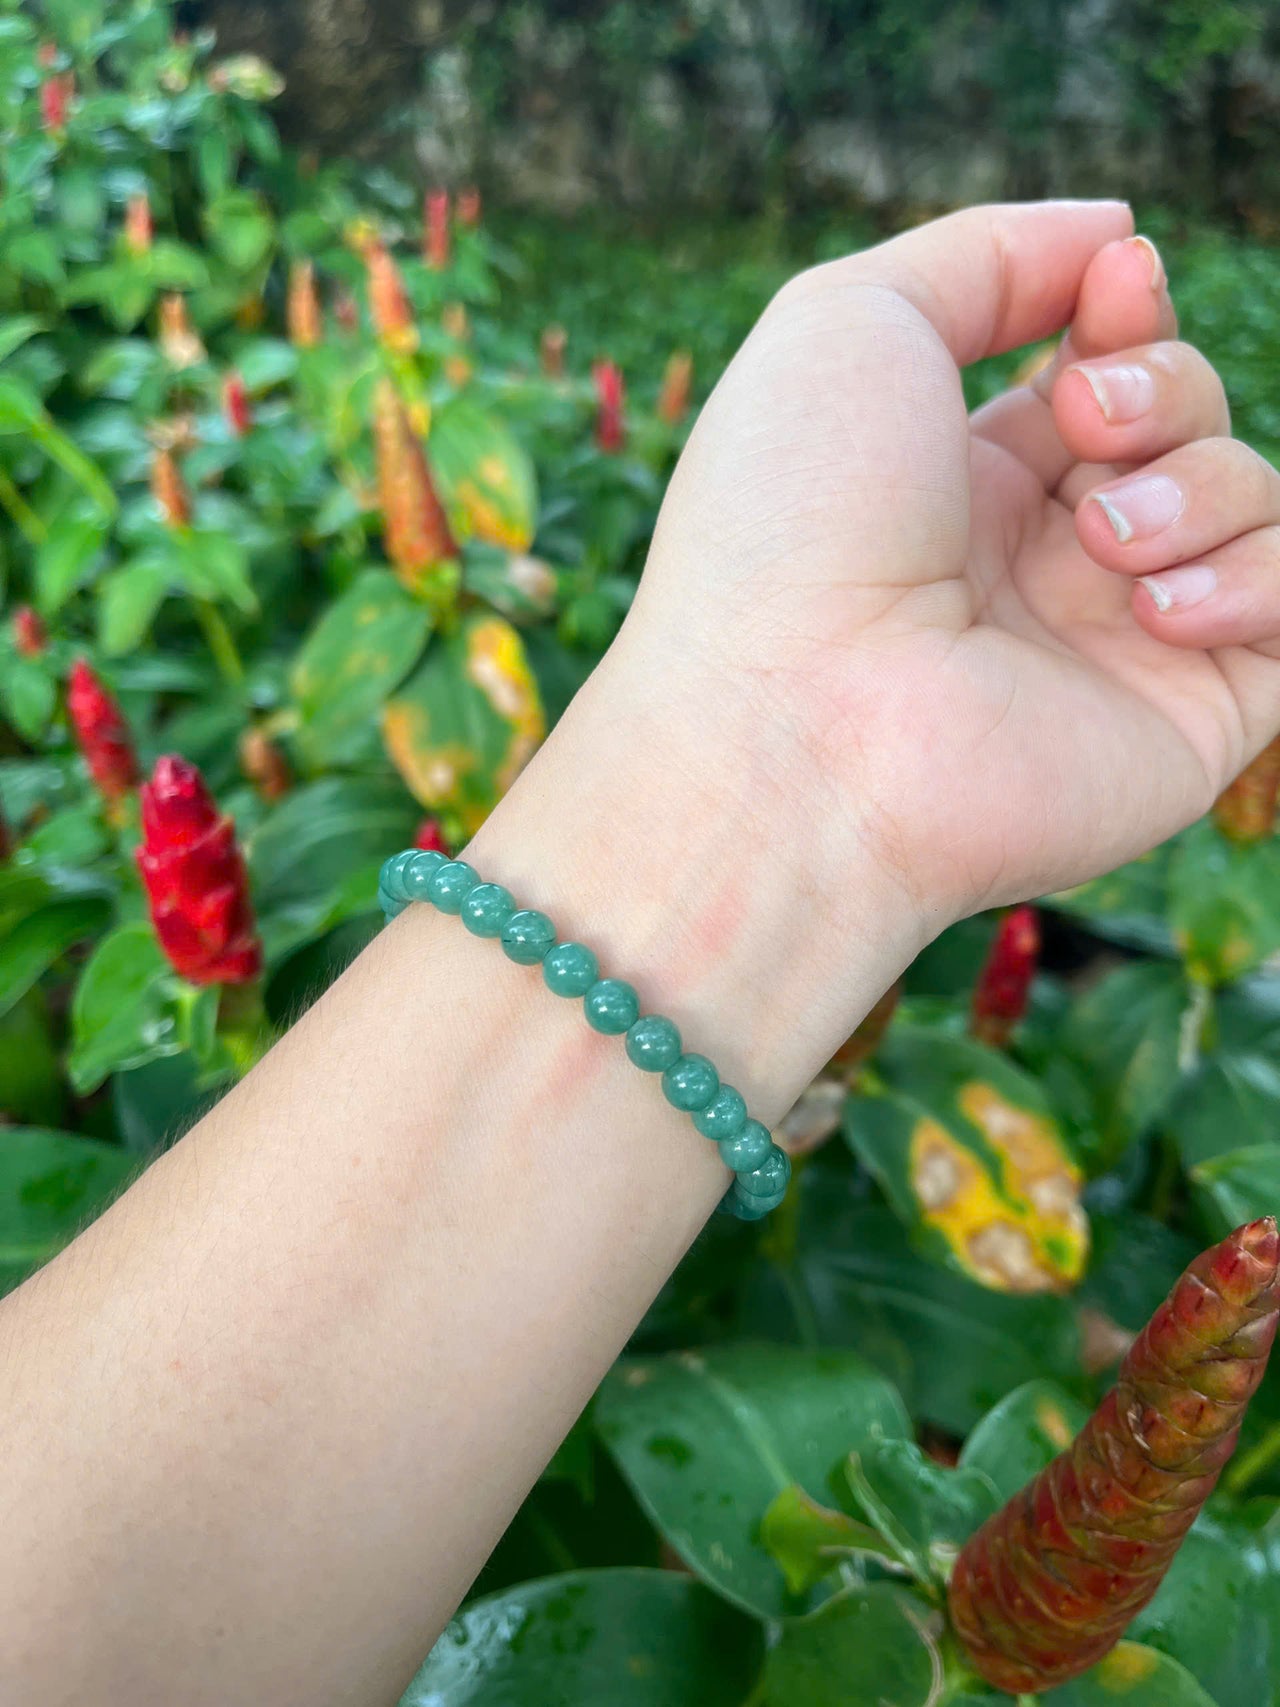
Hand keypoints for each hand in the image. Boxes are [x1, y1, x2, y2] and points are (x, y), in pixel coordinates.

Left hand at [621, 201, 1279, 932]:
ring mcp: (1111, 643)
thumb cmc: (794, 522)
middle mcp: (1038, 559)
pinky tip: (1152, 608)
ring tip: (1102, 539)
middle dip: (1159, 385)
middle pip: (1181, 416)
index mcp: (958, 474)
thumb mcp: (850, 323)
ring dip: (1197, 481)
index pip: (1096, 365)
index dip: (1126, 307)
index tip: (1113, 285)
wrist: (800, 726)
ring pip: (1247, 497)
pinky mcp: (1185, 721)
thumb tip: (1113, 237)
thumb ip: (983, 256)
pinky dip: (1251, 573)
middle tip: (1083, 426)